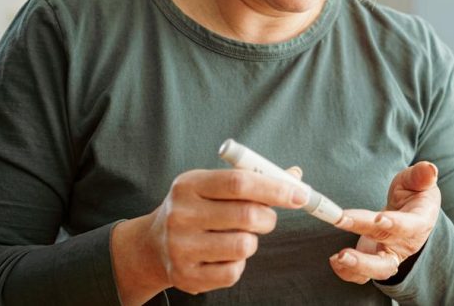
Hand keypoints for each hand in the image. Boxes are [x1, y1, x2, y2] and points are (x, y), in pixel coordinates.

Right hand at [111, 167, 305, 304]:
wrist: (153, 245)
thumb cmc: (197, 209)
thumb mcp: (214, 186)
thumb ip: (254, 180)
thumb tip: (296, 178)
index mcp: (189, 185)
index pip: (240, 182)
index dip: (275, 188)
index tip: (300, 194)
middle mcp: (181, 215)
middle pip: (247, 215)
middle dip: (269, 217)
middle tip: (266, 218)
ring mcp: (181, 247)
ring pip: (244, 245)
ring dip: (252, 241)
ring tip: (238, 235)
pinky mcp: (186, 276)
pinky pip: (234, 271)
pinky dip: (238, 264)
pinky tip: (224, 255)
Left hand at [330, 162, 440, 283]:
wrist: (409, 212)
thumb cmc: (413, 194)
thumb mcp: (417, 181)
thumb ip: (421, 176)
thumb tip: (430, 168)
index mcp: (419, 222)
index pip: (409, 227)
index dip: (395, 224)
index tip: (378, 218)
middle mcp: (405, 244)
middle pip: (387, 256)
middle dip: (365, 257)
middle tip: (344, 251)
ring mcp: (390, 256)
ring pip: (376, 270)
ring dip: (356, 267)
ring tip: (337, 257)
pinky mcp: (374, 261)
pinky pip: (362, 275)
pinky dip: (347, 271)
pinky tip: (334, 259)